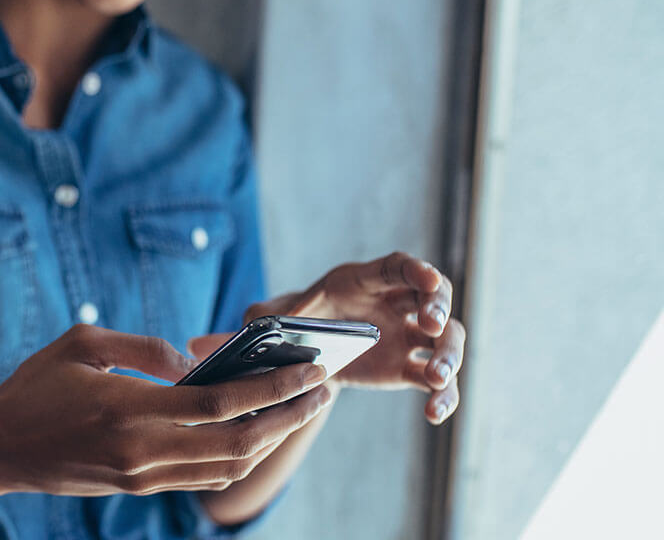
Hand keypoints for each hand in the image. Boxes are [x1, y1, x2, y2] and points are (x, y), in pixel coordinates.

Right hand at [0, 324, 333, 497]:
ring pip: (227, 466)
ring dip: (271, 439)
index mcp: (131, 409)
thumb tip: (192, 362)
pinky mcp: (139, 487)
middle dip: (289, 416)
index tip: (309, 369)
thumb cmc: (35, 387)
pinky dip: (238, 456)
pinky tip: (255, 432)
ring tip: (298, 409)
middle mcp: (144, 451)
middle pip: (239, 441)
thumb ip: (144, 347)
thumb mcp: (82, 344)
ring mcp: (143, 476)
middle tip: (322, 390)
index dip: (273, 387)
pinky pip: (203, 477)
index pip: (222, 402)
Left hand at [244, 252, 465, 424]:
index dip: (416, 269)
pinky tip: (435, 413)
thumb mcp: (272, 316)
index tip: (429, 278)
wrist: (304, 353)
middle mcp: (394, 304)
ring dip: (448, 355)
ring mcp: (406, 336)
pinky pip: (436, 381)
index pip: (398, 267)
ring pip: (445, 339)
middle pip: (434, 297)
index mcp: (364, 281)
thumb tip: (230, 330)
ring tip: (435, 377)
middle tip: (431, 325)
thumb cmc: (292, 322)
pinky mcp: (407, 368)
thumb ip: (259, 318)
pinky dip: (443, 395)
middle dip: (438, 308)